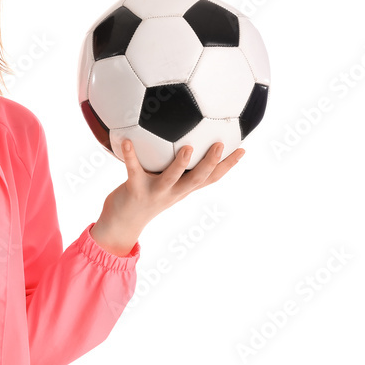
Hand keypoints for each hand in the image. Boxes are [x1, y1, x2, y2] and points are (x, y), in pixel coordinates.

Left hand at [90, 140, 244, 255]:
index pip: (210, 179)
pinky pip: (133, 170)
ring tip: (188, 148)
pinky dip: (130, 155)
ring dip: (180, 165)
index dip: (227, 166)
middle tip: (220, 145)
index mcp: (183, 189)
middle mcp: (173, 192)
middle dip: (211, 163)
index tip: (242, 150)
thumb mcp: (166, 185)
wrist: (122, 223)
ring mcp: (154, 192)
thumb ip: (175, 169)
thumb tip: (185, 142)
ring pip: (171, 178)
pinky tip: (127, 142)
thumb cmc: (145, 197)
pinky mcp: (134, 189)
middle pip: (197, 179)